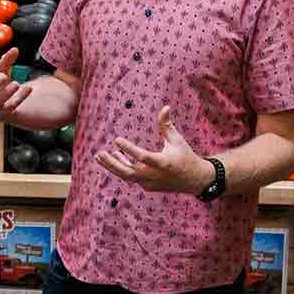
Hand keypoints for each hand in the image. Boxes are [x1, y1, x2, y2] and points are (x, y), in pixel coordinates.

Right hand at [0, 47, 28, 121]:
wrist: (8, 103)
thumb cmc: (2, 84)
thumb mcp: (4, 70)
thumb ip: (8, 60)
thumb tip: (15, 49)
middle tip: (4, 76)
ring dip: (7, 93)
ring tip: (17, 83)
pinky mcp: (4, 114)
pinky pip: (11, 107)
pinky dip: (20, 97)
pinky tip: (29, 88)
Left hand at [96, 105, 212, 194]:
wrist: (194, 180)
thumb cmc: (185, 156)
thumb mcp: (177, 140)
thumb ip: (167, 125)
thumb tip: (165, 107)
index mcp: (163, 163)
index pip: (142, 157)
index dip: (129, 149)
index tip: (116, 139)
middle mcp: (155, 175)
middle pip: (129, 172)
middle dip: (112, 163)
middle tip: (99, 153)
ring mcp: (150, 183)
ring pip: (127, 176)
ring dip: (113, 166)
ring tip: (100, 156)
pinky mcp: (148, 186)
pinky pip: (131, 177)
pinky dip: (122, 168)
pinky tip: (116, 157)